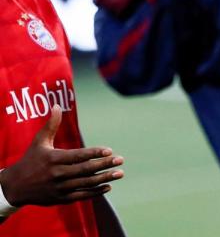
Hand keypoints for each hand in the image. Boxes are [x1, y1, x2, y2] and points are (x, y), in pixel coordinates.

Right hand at [0, 108, 124, 206]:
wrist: (15, 187)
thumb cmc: (30, 160)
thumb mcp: (39, 142)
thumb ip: (51, 125)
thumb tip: (57, 105)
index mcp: (53, 159)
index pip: (77, 156)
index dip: (93, 153)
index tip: (109, 150)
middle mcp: (57, 174)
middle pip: (84, 170)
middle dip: (104, 165)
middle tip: (120, 159)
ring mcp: (59, 188)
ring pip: (85, 183)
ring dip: (104, 178)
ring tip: (119, 173)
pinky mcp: (60, 199)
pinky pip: (81, 196)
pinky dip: (95, 192)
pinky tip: (108, 186)